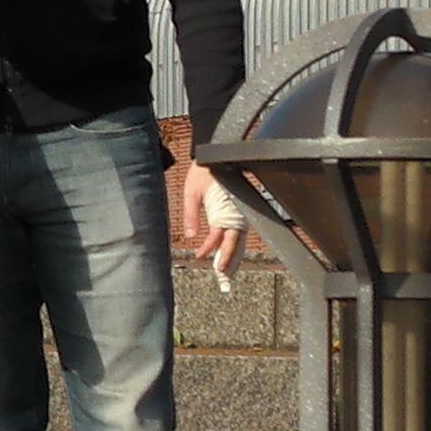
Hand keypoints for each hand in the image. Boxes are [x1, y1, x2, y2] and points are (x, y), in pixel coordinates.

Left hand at [179, 161, 244, 277]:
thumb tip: (189, 236)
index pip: (217, 237)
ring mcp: (241, 213)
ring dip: (234, 255)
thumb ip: (190, 214)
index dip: (208, 249)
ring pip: (240, 240)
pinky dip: (237, 245)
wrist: (216, 154)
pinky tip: (231, 253)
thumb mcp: (191, 192)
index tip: (199, 256)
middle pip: (234, 243)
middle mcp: (235, 214)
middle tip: (222, 276)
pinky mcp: (241, 211)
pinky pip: (241, 232)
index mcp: (223, 210)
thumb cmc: (203, 172)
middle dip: (228, 260)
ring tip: (228, 271)